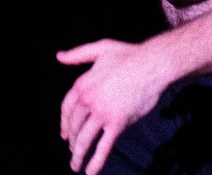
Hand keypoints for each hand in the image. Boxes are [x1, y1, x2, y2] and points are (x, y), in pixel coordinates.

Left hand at [57, 39, 169, 174]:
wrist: (153, 64)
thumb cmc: (129, 55)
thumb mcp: (100, 49)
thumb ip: (78, 54)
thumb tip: (59, 56)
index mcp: (82, 84)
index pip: (67, 108)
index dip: (64, 123)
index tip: (64, 134)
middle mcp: (88, 99)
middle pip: (75, 126)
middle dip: (72, 141)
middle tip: (72, 151)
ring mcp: (102, 112)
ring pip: (85, 138)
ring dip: (78, 155)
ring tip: (75, 166)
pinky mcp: (117, 122)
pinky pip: (104, 145)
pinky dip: (96, 160)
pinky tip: (91, 171)